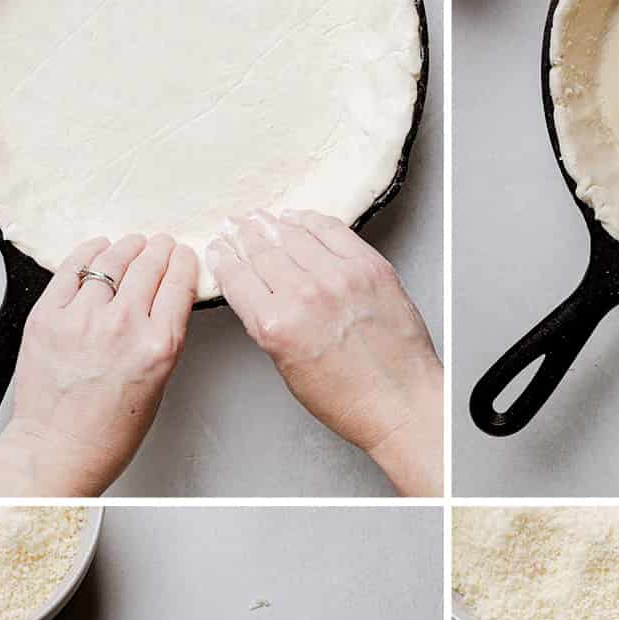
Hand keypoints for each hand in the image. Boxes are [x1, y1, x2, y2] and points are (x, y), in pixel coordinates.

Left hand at [0, 233, 197, 496]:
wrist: (59, 448)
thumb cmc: (108, 431)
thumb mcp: (158, 382)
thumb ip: (163, 337)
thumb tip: (164, 300)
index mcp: (158, 345)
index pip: (178, 283)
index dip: (184, 262)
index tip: (183, 256)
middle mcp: (122, 325)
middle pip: (148, 265)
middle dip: (159, 250)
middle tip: (161, 244)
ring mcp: (81, 317)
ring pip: (111, 261)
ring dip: (127, 247)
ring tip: (132, 244)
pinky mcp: (47, 314)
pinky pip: (71, 268)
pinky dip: (88, 252)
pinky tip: (97, 249)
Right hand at [207, 210, 442, 495]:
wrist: (400, 402)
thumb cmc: (348, 399)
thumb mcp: (287, 368)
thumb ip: (269, 325)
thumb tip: (259, 292)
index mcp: (275, 325)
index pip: (236, 278)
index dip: (223, 258)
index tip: (218, 248)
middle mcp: (304, 295)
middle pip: (261, 251)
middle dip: (243, 234)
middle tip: (235, 224)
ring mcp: (339, 277)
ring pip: (293, 235)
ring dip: (271, 223)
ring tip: (261, 217)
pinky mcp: (369, 267)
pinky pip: (332, 231)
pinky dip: (311, 220)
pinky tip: (300, 217)